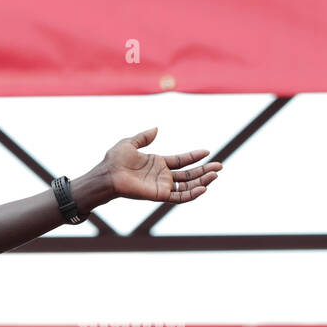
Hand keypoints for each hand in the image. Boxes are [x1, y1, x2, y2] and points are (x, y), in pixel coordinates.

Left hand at [102, 127, 221, 202]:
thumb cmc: (114, 161)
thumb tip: (156, 129)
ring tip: (215, 175)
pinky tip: (203, 188)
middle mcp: (161, 176)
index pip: (181, 161)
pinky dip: (191, 194)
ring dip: (202, 181)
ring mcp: (161, 186)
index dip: (194, 157)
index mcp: (157, 164)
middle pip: (188, 175)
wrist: (107, 175)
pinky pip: (178, 197)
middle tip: (219, 167)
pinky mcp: (159, 195)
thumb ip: (144, 137)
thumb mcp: (130, 143)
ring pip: (187, 187)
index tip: (207, 151)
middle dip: (204, 171)